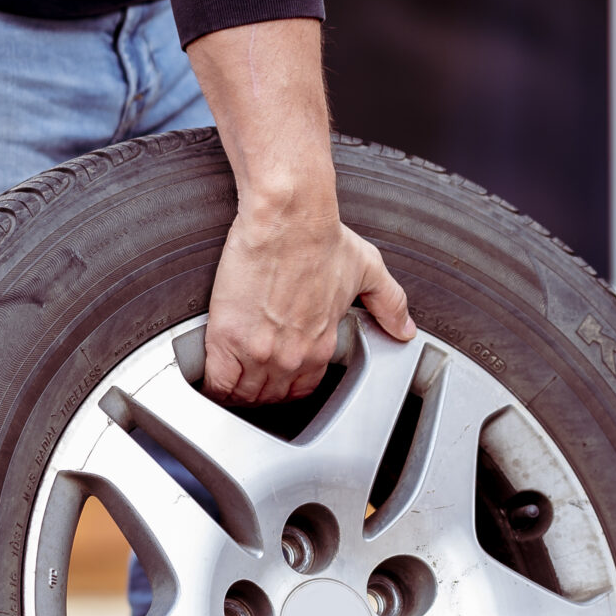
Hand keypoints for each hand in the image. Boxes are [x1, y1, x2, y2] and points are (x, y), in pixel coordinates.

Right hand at [185, 17, 416, 404]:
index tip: (277, 380)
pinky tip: (209, 384)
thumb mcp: (368, 270)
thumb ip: (390, 303)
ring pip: (243, 396)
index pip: (304, 389)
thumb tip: (406, 328)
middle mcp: (293, 356)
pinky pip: (217, 384)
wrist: (288, 218)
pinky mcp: (227, 339)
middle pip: (271, 398)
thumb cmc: (322, 236)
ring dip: (236, 395)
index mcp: (322, 345)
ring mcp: (259, 351)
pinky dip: (213, 388)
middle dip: (261, 394)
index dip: (288, 388)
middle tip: (248, 384)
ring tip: (228, 387)